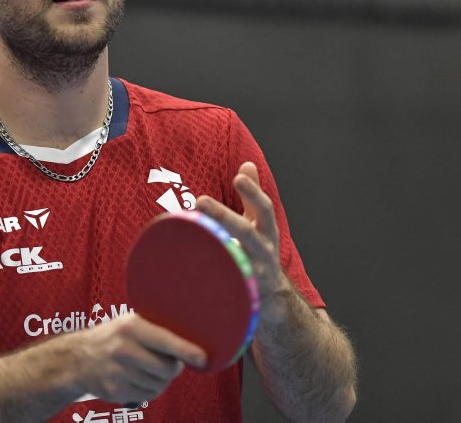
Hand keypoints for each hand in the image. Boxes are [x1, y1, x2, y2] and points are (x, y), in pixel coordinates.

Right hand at [66, 312, 206, 403]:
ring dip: (161, 379)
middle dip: (173, 368)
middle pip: (167, 368)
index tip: (203, 358)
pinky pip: (148, 395)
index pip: (165, 340)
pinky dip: (150, 390)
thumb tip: (192, 343)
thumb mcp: (130, 323)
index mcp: (131, 327)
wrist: (77, 358)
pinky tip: (139, 379)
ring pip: (160, 384)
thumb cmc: (113, 338)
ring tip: (148, 368)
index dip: (187, 350)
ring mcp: (118, 372)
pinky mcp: (116, 391)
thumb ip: (156, 331)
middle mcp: (124, 349)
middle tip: (169, 362)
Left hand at [197, 162, 291, 312]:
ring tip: (192, 231)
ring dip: (213, 246)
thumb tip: (247, 164)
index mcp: (266, 230)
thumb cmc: (259, 249)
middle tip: (200, 200)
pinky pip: (223, 283)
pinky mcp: (239, 292)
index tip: (238, 177)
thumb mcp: (260, 222)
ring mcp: (253, 273)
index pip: (263, 209)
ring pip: (235, 259)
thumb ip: (252, 195)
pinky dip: (209, 275)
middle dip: (223, 216)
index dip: (253, 193)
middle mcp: (263, 251)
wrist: (272, 297)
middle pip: (245, 233)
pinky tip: (188, 266)